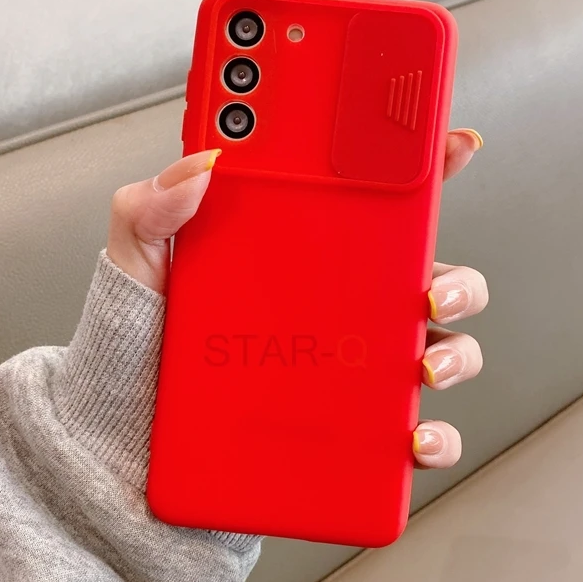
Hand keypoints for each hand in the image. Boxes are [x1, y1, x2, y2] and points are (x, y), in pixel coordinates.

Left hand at [107, 129, 486, 470]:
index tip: (453, 145)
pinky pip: (410, 431)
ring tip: (425, 365)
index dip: (423, 170)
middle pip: (428, 277)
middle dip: (457, 278)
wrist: (125, 433)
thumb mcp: (140, 263)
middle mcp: (339, 303)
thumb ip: (153, 206)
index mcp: (303, 251)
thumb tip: (202, 163)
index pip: (374, 202)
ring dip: (455, 354)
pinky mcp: (347, 428)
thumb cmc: (142, 341)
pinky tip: (413, 436)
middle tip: (431, 286)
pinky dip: (432, 436)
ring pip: (438, 348)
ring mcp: (349, 365)